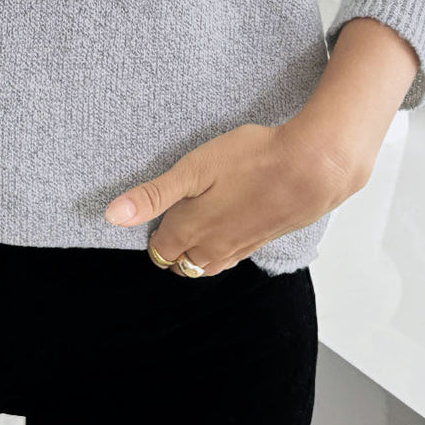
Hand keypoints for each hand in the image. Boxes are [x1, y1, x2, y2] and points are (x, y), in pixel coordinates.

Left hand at [104, 119, 371, 275]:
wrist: (312, 168)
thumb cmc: (251, 161)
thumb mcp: (193, 169)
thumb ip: (153, 195)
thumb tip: (112, 216)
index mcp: (190, 231)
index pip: (159, 249)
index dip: (151, 231)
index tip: (155, 210)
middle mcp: (213, 248)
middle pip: (181, 261)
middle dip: (172, 245)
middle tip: (173, 212)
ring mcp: (240, 248)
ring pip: (207, 263)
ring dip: (197, 248)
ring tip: (198, 219)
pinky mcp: (263, 242)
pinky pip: (233, 255)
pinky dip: (223, 245)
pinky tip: (229, 222)